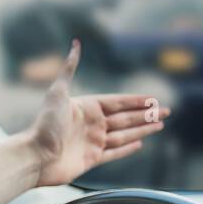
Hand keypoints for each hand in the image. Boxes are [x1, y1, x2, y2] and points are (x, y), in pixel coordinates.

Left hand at [24, 40, 168, 186]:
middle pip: (126, 118)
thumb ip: (69, 68)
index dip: (137, 101)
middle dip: (147, 114)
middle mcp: (92, 124)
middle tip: (167, 112)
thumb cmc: (45, 125)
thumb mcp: (57, 92)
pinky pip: (114, 152)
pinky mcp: (91, 159)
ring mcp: (92, 142)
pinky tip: (140, 143)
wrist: (35, 156)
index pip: (119, 102)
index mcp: (87, 107)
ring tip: (160, 125)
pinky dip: (127, 148)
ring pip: (124, 134)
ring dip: (143, 129)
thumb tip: (75, 44)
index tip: (154, 99)